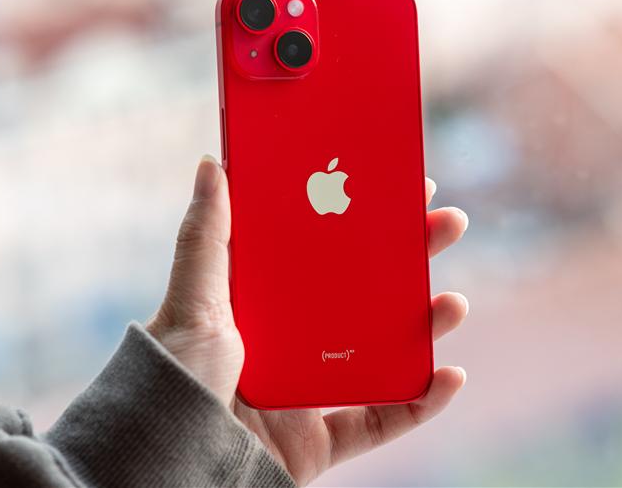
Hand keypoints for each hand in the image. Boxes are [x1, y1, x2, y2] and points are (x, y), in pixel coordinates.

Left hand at [146, 155, 468, 485]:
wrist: (168, 465)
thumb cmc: (172, 380)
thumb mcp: (192, 302)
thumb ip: (206, 237)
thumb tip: (213, 164)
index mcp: (263, 304)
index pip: (324, 251)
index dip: (364, 219)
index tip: (399, 187)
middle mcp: (291, 344)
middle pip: (365, 295)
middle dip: (410, 258)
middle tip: (447, 224)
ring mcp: (308, 392)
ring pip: (383, 353)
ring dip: (425, 326)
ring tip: (453, 302)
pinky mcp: (319, 442)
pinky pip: (381, 421)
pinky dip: (420, 404)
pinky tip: (451, 376)